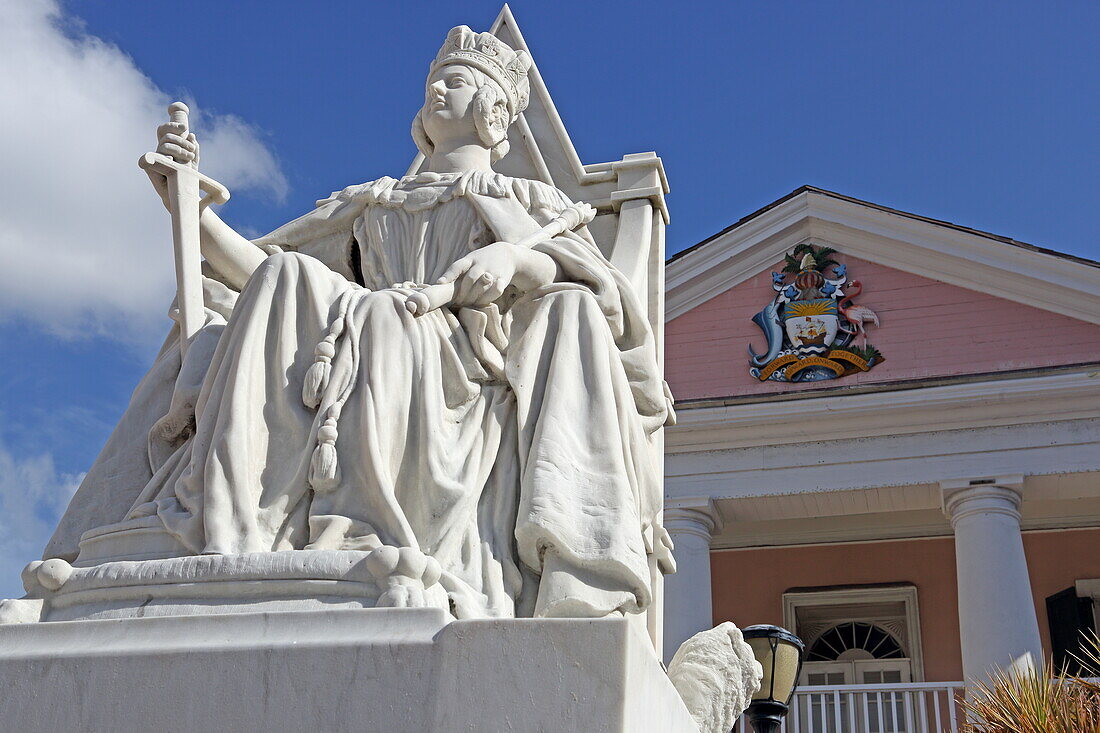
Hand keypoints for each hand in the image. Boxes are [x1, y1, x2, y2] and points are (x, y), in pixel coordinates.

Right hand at [148, 121, 200, 209]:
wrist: (182, 194)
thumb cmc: (187, 179)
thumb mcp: (193, 163)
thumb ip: (194, 149)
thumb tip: (192, 135)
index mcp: (170, 147)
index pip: (167, 131)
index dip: (173, 126)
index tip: (184, 127)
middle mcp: (161, 151)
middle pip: (167, 137)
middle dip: (181, 141)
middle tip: (192, 150)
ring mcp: (155, 158)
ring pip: (164, 145)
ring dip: (179, 149)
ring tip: (189, 158)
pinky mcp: (150, 167)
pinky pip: (157, 157)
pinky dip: (167, 157)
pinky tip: (173, 161)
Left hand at [438, 242, 557, 307]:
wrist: (508, 255)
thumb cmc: (481, 262)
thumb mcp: (469, 262)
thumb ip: (456, 272)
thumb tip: (437, 286)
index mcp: (470, 259)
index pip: (457, 266)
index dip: (448, 275)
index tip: (440, 283)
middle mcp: (481, 264)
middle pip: (469, 280)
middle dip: (463, 294)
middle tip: (457, 303)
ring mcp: (493, 271)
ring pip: (482, 287)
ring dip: (474, 298)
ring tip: (468, 304)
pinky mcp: (503, 279)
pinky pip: (495, 291)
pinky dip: (488, 298)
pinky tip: (482, 301)